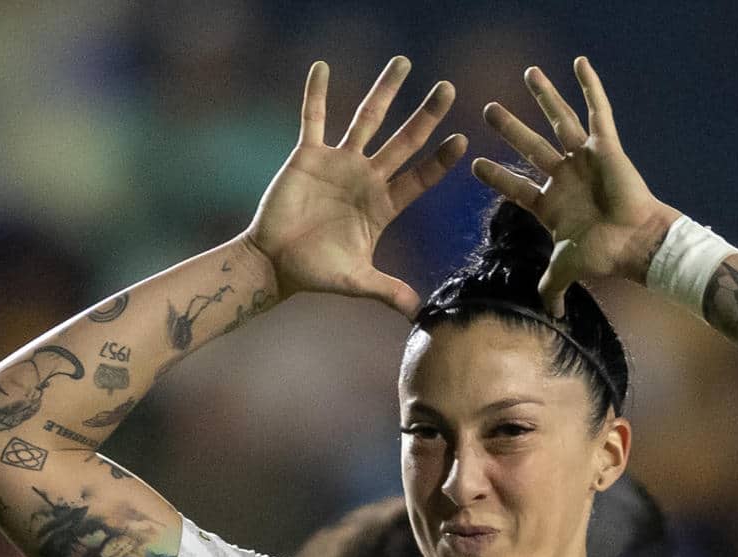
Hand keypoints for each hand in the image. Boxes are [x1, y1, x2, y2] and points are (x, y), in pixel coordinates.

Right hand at [245, 57, 466, 317]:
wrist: (275, 263)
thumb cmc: (316, 272)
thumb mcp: (357, 281)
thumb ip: (387, 290)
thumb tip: (419, 314)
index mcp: (383, 205)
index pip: (420, 178)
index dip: (440, 161)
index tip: (462, 139)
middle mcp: (367, 178)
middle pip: (404, 140)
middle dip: (426, 115)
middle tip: (448, 88)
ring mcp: (339, 164)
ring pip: (367, 119)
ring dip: (385, 91)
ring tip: (404, 63)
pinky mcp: (308, 156)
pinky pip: (313, 118)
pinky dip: (316, 93)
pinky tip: (322, 66)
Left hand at [473, 57, 678, 313]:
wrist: (638, 243)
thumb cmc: (606, 254)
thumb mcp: (568, 268)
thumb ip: (553, 286)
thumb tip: (551, 313)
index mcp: (551, 204)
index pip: (516, 186)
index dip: (496, 177)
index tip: (473, 165)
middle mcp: (565, 177)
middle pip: (530, 146)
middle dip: (509, 128)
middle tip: (487, 109)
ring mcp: (585, 159)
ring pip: (559, 122)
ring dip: (545, 98)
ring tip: (528, 73)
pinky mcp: (606, 147)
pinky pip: (597, 111)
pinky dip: (590, 87)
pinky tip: (579, 63)